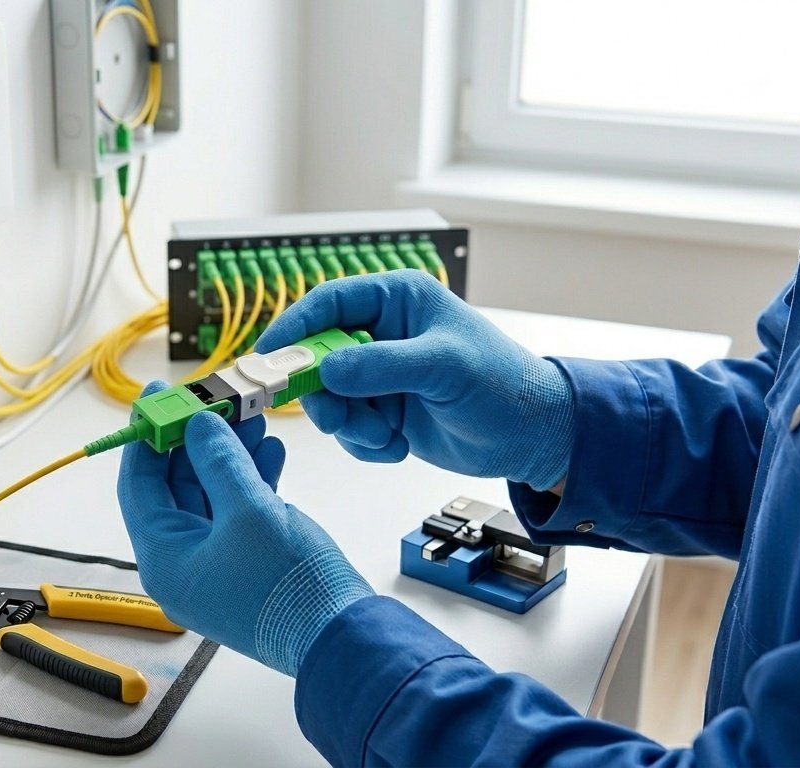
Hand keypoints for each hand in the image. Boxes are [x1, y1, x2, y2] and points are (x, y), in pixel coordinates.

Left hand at [117, 384, 372, 675]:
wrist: (342, 638)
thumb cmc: (291, 588)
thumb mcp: (251, 510)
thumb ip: (219, 460)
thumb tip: (198, 424)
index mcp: (164, 558)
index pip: (139, 484)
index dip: (146, 435)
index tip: (157, 396)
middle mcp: (181, 564)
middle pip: (174, 487)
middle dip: (197, 440)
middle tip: (214, 400)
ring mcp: (214, 566)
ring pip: (209, 496)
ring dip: (229, 456)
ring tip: (251, 418)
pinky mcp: (245, 566)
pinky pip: (236, 513)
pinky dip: (250, 480)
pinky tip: (270, 452)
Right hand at [257, 270, 573, 490]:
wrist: (534, 438)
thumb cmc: (504, 385)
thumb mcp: (443, 367)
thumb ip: (381, 365)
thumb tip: (327, 369)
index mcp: (397, 300)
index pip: (327, 303)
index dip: (292, 329)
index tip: (266, 359)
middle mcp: (383, 333)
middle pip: (316, 356)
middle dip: (323, 394)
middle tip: (338, 419)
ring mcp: (381, 375)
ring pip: (328, 399)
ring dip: (349, 425)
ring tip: (385, 435)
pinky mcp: (384, 411)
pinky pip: (347, 429)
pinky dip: (365, 444)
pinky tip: (397, 446)